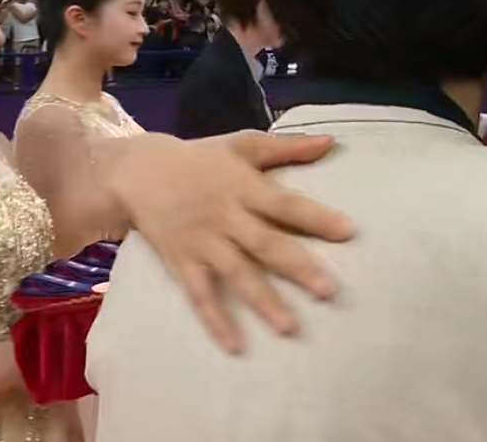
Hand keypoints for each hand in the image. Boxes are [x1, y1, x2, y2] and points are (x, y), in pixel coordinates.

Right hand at [98, 131, 355, 353]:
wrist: (138, 172)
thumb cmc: (200, 159)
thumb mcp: (242, 145)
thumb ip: (287, 147)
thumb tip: (331, 141)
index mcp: (244, 187)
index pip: (285, 204)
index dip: (315, 217)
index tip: (348, 231)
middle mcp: (226, 216)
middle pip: (265, 244)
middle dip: (297, 267)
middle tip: (328, 291)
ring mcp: (203, 242)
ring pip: (236, 274)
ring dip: (263, 301)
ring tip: (289, 327)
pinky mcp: (181, 262)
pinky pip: (200, 295)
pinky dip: (215, 320)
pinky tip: (235, 345)